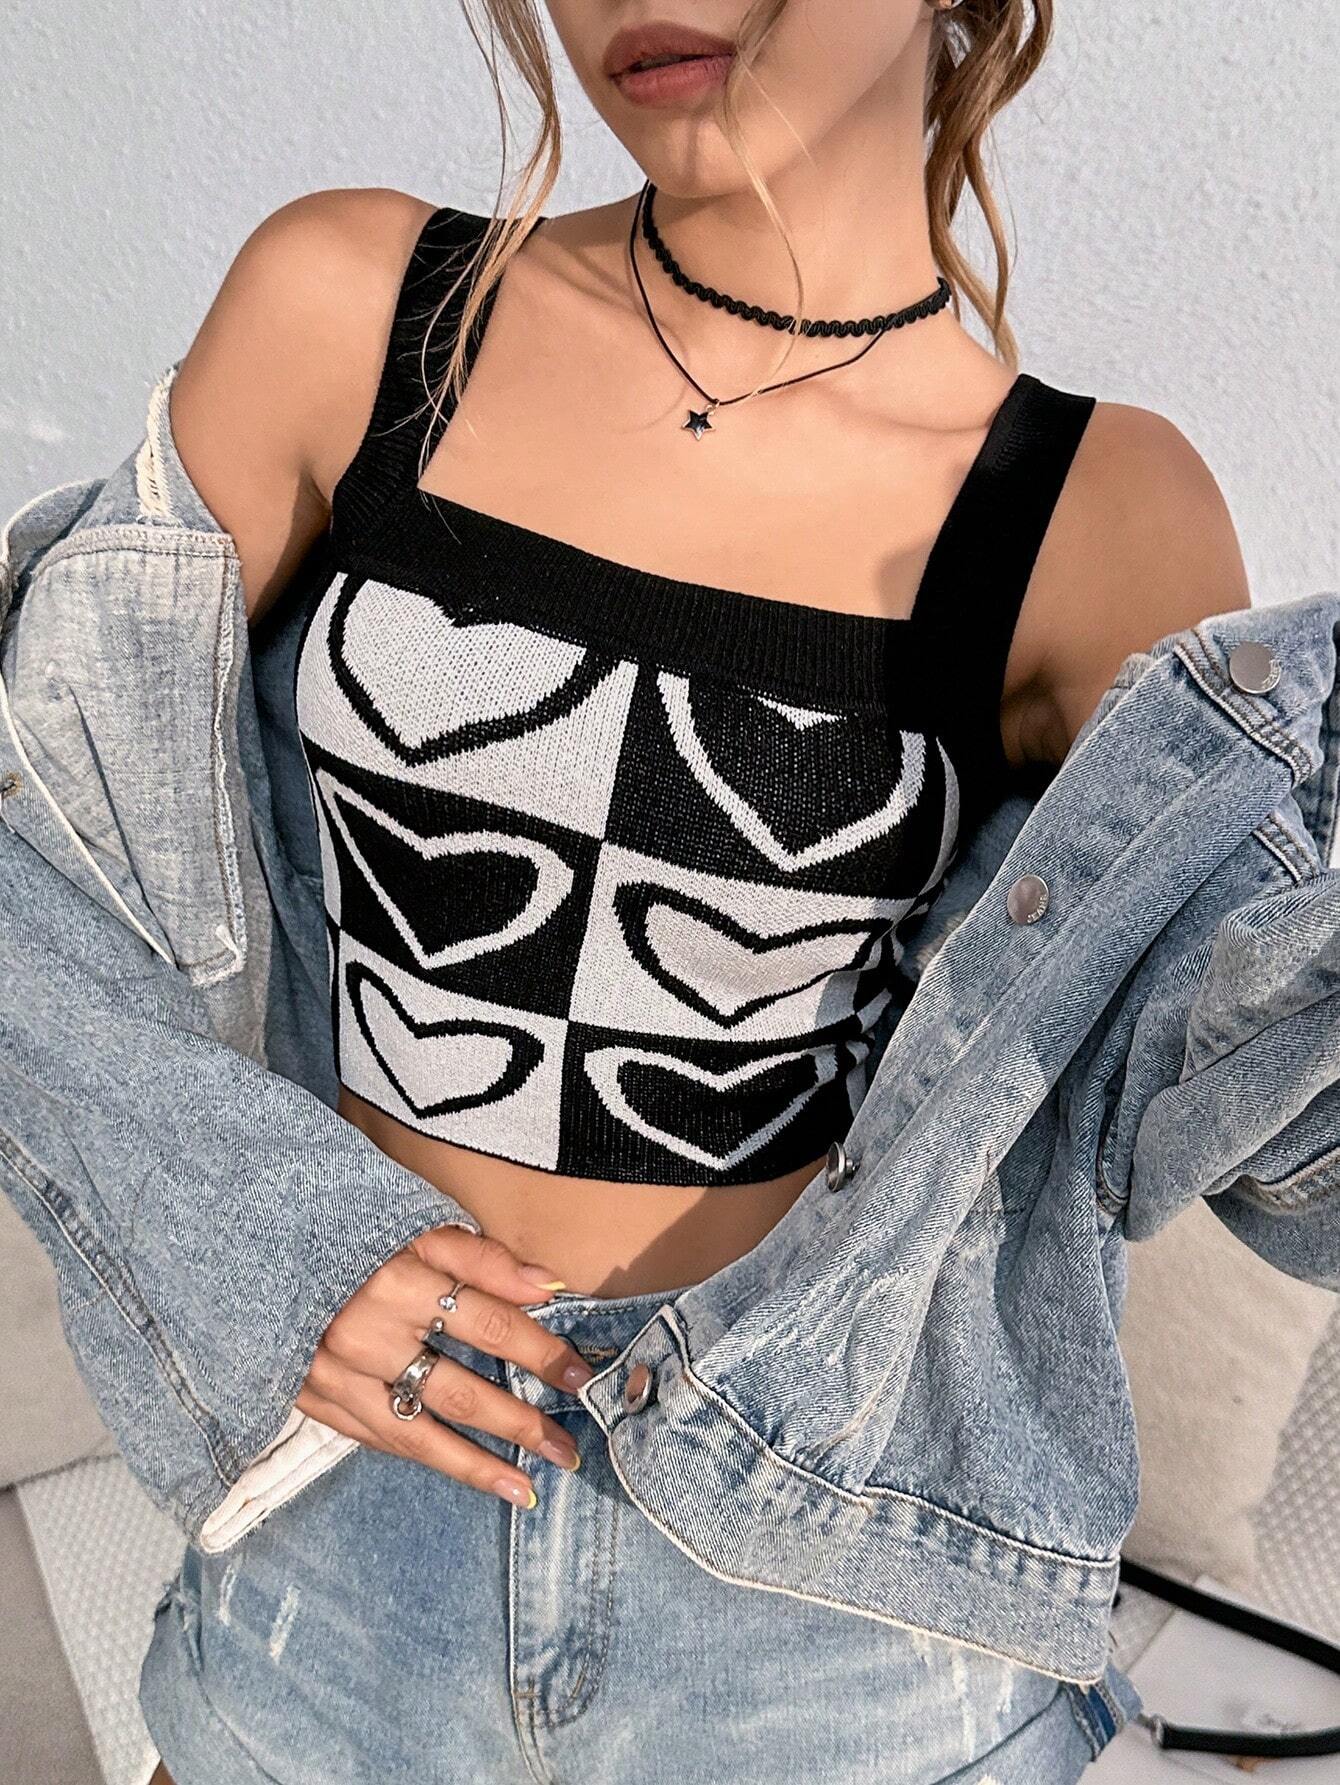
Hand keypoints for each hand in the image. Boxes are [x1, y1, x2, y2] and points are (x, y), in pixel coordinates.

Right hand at [295, 1226, 595, 1505]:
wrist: (255, 1250)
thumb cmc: (350, 1232)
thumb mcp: (416, 1227)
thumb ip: (483, 1258)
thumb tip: (550, 1286)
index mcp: (398, 1282)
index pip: (490, 1326)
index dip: (541, 1353)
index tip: (580, 1376)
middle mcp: (366, 1337)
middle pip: (460, 1392)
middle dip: (520, 1424)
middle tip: (567, 1449)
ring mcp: (334, 1377)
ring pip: (418, 1435)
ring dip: (477, 1465)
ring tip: (525, 1486)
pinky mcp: (314, 1401)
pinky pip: (380, 1439)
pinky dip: (426, 1458)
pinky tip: (464, 1472)